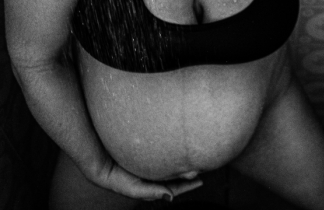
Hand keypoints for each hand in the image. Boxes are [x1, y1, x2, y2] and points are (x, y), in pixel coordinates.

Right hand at [87, 156, 202, 201]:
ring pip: (170, 166)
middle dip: (187, 175)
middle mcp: (151, 176)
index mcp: (150, 186)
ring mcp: (149, 165)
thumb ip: (151, 192)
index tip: (200, 181)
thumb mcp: (133, 187)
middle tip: (202, 168)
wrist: (99, 161)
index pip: (172, 188)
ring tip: (195, 159)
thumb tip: (170, 198)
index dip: (186, 186)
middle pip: (174, 177)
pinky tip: (180, 149)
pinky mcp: (147, 153)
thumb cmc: (114, 177)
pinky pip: (164, 155)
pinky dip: (173, 154)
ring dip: (182, 165)